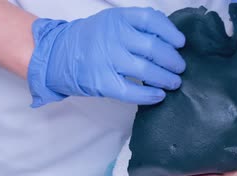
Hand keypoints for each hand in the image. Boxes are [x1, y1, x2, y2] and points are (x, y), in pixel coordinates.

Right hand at [28, 7, 185, 106]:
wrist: (56, 55)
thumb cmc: (90, 39)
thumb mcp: (111, 23)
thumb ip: (137, 26)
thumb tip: (170, 38)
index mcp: (117, 18)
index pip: (151, 20)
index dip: (170, 32)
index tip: (181, 43)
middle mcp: (113, 36)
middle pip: (154, 47)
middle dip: (173, 60)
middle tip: (180, 68)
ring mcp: (107, 59)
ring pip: (147, 70)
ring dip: (166, 78)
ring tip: (174, 82)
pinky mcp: (102, 82)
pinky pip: (132, 91)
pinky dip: (149, 95)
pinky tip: (159, 96)